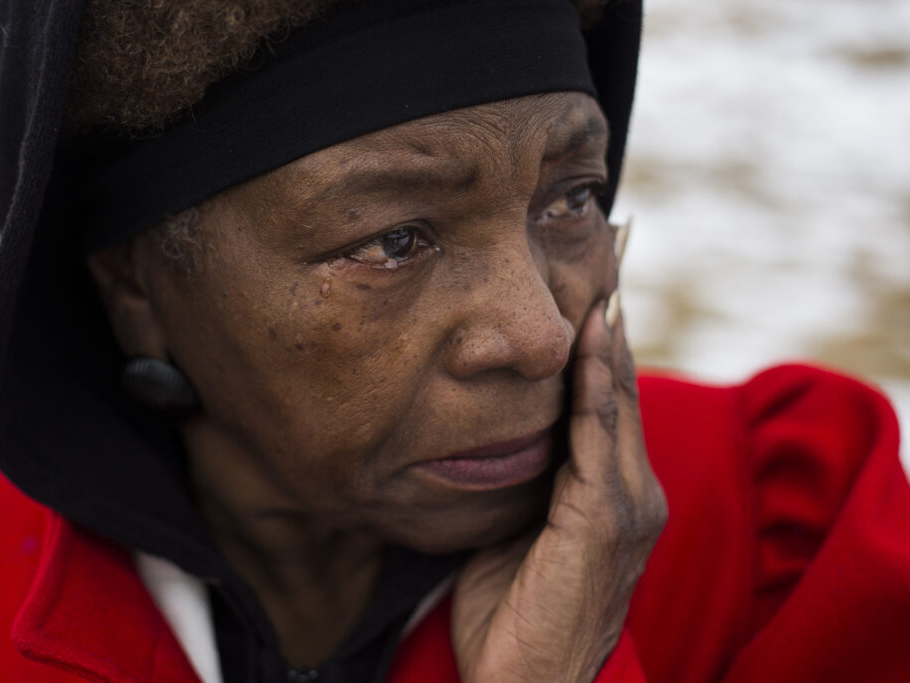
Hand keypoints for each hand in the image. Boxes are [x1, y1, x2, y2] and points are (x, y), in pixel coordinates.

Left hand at [451, 293, 666, 681]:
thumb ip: (528, 487)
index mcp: (614, 500)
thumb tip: (501, 440)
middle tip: (606, 268)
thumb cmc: (515, 616)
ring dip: (606, 345)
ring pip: (615, 406)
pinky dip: (595, 385)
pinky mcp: (606, 520)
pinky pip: (597, 437)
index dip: (602, 355)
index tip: (591, 301)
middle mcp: (634, 496)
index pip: (608, 411)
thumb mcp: (518, 536)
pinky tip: (588, 342)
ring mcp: (626, 507)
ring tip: (600, 288)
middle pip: (620, 396)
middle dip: (611, 334)